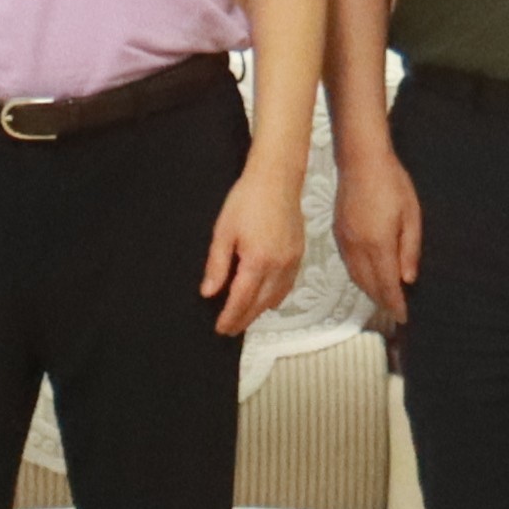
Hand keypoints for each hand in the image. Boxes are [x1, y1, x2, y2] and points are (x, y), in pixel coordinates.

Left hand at [199, 159, 297, 338]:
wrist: (277, 179)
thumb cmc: (247, 199)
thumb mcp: (223, 232)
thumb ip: (217, 265)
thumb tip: (209, 292)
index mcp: (257, 261)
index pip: (242, 300)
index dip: (230, 317)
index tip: (221, 328)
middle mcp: (278, 266)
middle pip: (260, 304)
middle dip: (244, 319)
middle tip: (230, 329)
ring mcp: (292, 261)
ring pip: (276, 298)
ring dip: (260, 311)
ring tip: (244, 317)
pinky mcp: (299, 255)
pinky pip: (287, 286)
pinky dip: (275, 298)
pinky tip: (265, 300)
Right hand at [327, 139, 419, 328]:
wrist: (361, 160)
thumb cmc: (392, 183)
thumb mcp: (411, 215)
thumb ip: (409, 250)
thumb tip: (408, 279)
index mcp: (378, 243)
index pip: (387, 284)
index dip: (395, 303)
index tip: (403, 317)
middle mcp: (358, 247)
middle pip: (369, 285)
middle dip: (382, 301)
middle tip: (394, 312)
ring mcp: (345, 241)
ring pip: (356, 277)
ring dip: (369, 291)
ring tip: (383, 299)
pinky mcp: (338, 233)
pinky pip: (349, 265)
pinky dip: (359, 277)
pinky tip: (368, 277)